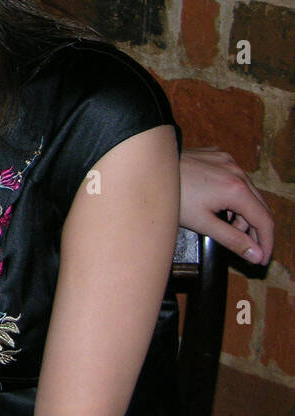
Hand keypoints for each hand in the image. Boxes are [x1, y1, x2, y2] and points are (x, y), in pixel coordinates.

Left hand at [178, 147, 272, 264]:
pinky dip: (234, 196)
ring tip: (228, 228)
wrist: (147, 168)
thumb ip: (233, 240)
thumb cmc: (171, 196)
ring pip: (248, 192)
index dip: (266, 243)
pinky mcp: (217, 156)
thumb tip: (255, 254)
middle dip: (256, 230)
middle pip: (259, 206)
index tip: (262, 259)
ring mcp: (227, 161)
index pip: (265, 221)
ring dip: (243, 213)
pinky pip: (235, 179)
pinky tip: (220, 207)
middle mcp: (236, 171)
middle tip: (249, 249)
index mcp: (236, 189)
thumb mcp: (203, 223)